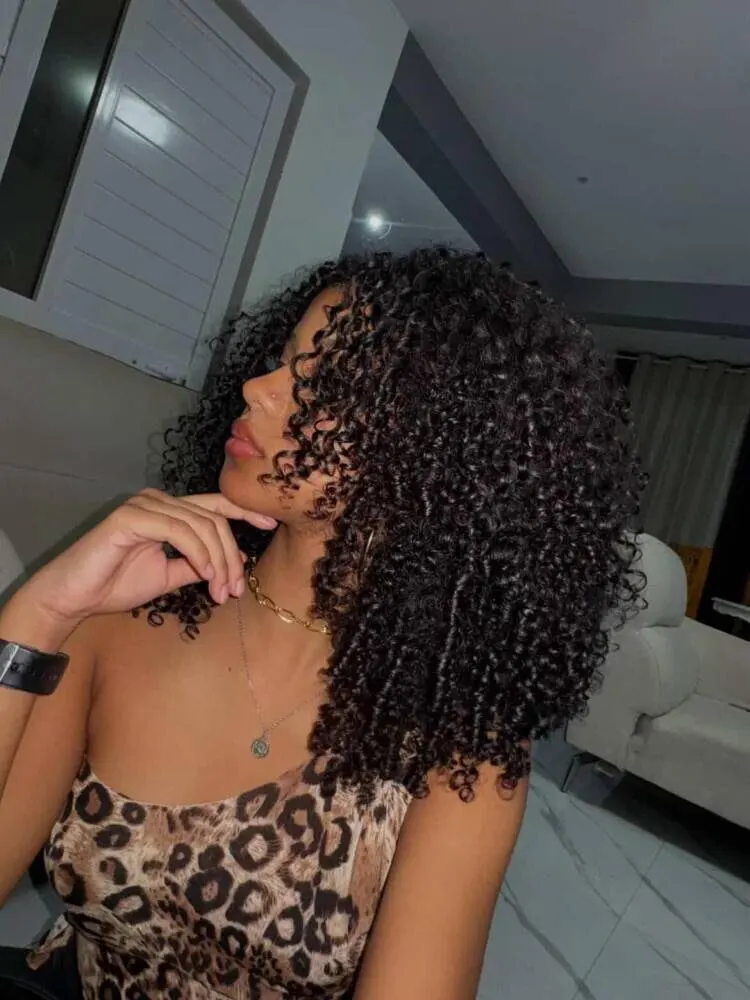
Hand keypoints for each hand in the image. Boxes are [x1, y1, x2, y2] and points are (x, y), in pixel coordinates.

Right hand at [16, 490, 276, 627]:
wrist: (73, 597)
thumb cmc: (114, 585)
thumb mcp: (168, 576)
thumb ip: (195, 565)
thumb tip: (227, 564)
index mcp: (167, 510)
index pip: (215, 505)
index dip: (245, 511)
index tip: (270, 524)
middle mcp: (157, 500)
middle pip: (214, 518)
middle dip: (231, 556)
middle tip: (233, 590)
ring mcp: (144, 505)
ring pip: (201, 525)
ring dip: (218, 560)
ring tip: (221, 591)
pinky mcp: (130, 516)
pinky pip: (179, 531)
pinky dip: (199, 553)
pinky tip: (206, 575)